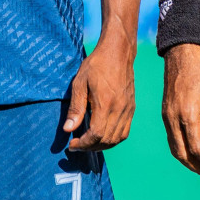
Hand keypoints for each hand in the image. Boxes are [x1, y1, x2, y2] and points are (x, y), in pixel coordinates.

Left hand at [63, 35, 136, 150]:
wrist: (118, 53)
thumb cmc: (96, 65)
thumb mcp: (80, 83)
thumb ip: (75, 108)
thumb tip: (68, 129)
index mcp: (106, 104)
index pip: (96, 134)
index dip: (83, 144)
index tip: (72, 144)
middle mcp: (119, 110)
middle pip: (106, 140)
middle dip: (90, 147)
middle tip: (77, 144)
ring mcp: (128, 110)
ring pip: (117, 139)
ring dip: (102, 145)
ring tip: (88, 143)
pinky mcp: (131, 109)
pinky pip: (124, 132)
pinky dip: (113, 139)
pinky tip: (102, 136)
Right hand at [161, 44, 199, 176]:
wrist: (180, 55)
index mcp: (186, 115)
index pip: (197, 148)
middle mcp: (172, 119)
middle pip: (182, 154)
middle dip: (199, 168)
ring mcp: (166, 117)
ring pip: (175, 149)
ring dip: (189, 163)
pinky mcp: (165, 115)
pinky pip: (172, 140)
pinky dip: (182, 152)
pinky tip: (193, 153)